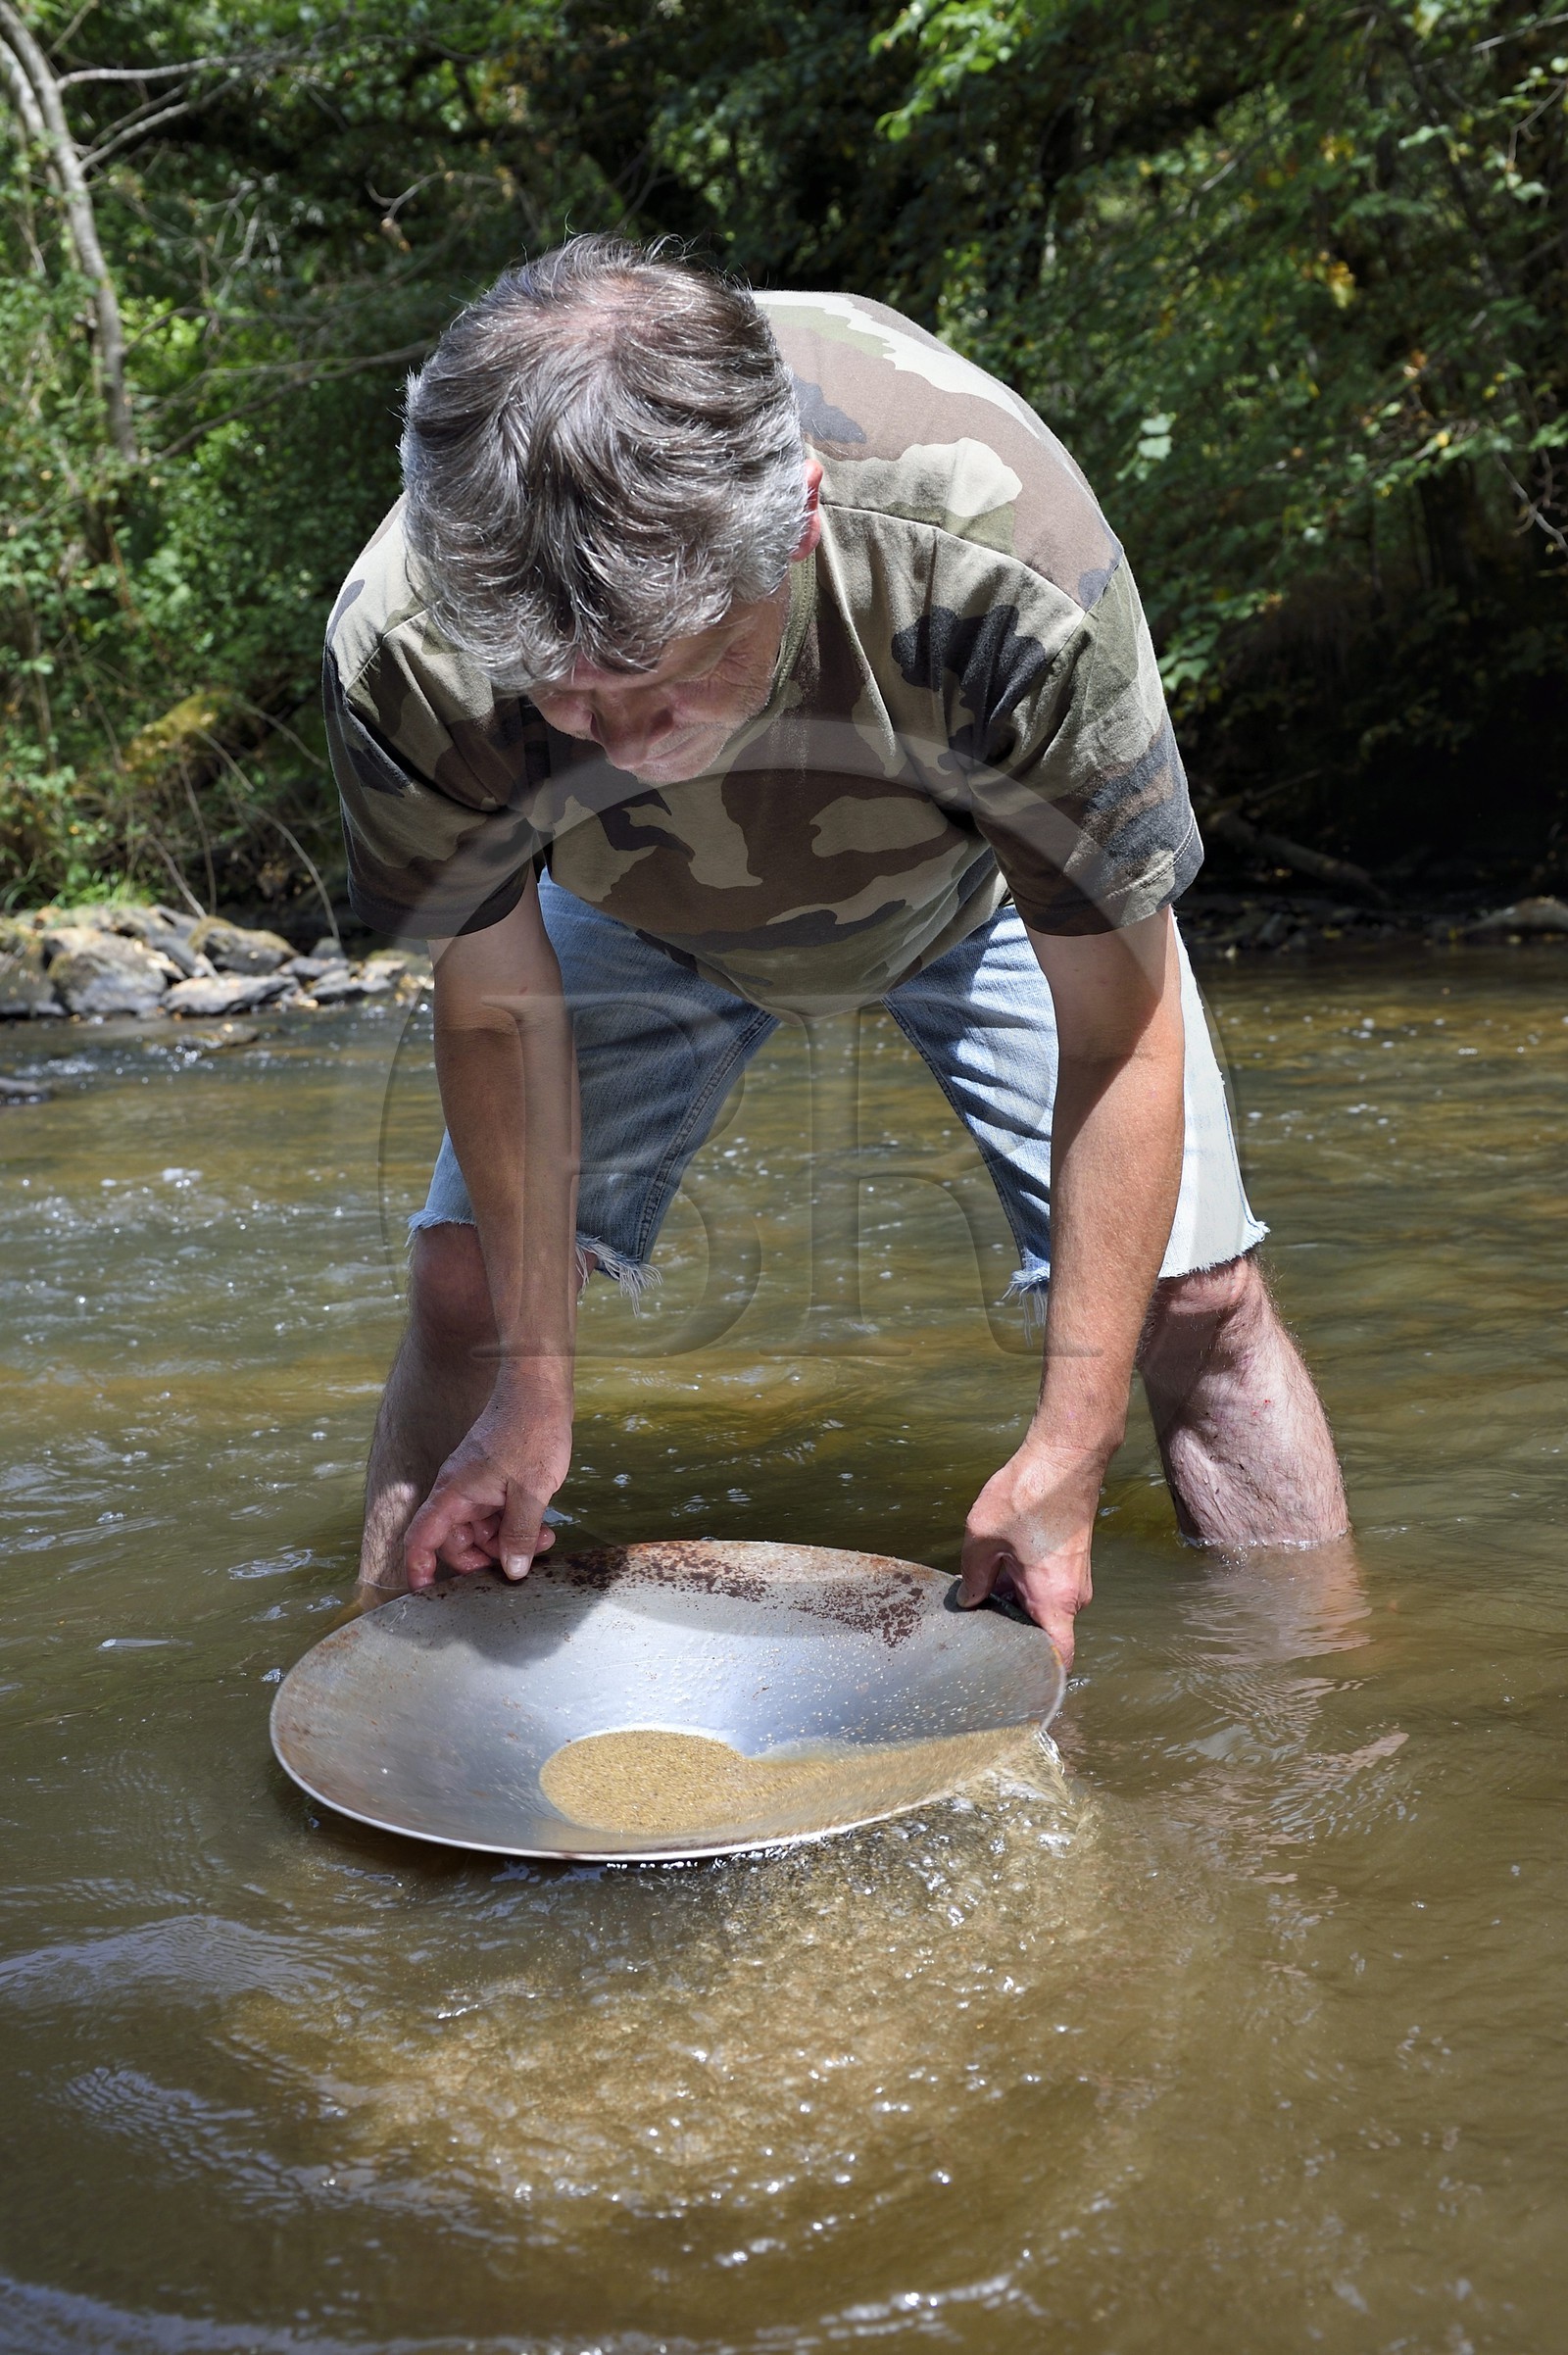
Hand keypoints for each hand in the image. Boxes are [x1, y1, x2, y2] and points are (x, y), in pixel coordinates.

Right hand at [403, 1390, 572, 1590]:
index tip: (425, 1592)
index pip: (422, 1536)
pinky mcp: (495, 1478)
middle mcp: (460, 1490)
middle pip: (457, 1539)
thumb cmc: (531, 1431)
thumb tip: (512, 1571)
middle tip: (520, 1563)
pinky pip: (497, 1512)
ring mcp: (477, 1483)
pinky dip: (515, 1523)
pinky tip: (541, 1524)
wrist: (540, 1390)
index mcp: (455, 1492)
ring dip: (509, 1540)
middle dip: (487, 1556)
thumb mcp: (531, 1492)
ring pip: (482, 1527)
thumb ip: (519, 1534)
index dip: (419, 1567)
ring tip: (543, 1539)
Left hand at [958, 1441, 1103, 1670]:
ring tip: (981, 1592)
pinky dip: (1023, 1585)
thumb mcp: (982, 1537)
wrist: (1064, 1458)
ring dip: (1014, 1603)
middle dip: (1011, 1631)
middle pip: (1042, 1632)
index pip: (1060, 1656)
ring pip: (1041, 1608)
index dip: (1038, 1674)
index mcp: (1054, 1599)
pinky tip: (997, 1569)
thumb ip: (973, 1577)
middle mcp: (1072, 1595)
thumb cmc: (1028, 1495)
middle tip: (975, 1626)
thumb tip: (969, 1601)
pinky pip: (1046, 1588)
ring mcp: (1074, 1579)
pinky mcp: (1070, 1562)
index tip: (1010, 1676)